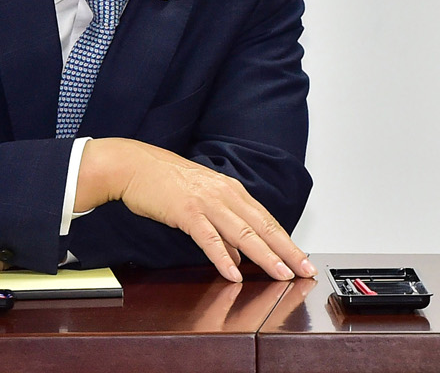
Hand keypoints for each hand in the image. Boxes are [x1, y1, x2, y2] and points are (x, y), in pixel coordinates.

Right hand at [78, 138, 315, 282]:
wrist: (135, 165)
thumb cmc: (167, 183)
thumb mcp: (203, 202)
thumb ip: (224, 228)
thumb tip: (240, 256)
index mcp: (233, 191)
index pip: (268, 221)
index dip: (287, 242)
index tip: (302, 260)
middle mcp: (226, 195)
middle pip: (264, 227)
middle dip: (287, 251)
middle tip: (304, 270)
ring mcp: (208, 203)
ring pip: (243, 233)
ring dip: (265, 256)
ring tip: (281, 274)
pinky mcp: (187, 212)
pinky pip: (209, 239)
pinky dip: (223, 258)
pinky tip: (234, 273)